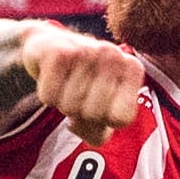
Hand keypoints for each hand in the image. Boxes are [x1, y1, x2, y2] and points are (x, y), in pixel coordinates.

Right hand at [22, 24, 142, 144]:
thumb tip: (76, 125)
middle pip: (94, 114)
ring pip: (69, 107)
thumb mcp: (100, 110)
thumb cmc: (81, 82)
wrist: (49, 45)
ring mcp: (86, 49)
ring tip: (65, 82)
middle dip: (80, 112)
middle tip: (78, 93)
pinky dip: (47, 94)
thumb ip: (98, 133)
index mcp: (132, 68)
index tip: (99, 107)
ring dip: (62, 102)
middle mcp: (113, 55)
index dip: (104, 122)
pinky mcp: (57, 50)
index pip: (122, 119)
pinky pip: (49, 97)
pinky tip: (53, 76)